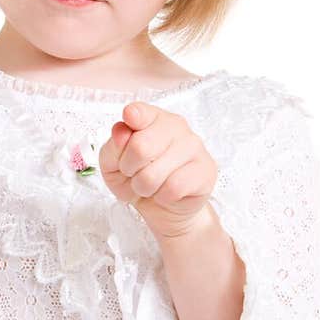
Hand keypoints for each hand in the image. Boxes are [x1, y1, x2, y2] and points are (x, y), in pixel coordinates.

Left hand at [98, 101, 218, 243]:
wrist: (163, 208)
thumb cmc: (137, 179)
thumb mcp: (113, 165)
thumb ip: (113, 147)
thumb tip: (121, 132)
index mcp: (152, 118)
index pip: (140, 112)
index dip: (133, 116)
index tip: (130, 118)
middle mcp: (176, 126)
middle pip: (140, 147)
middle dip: (129, 169)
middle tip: (135, 173)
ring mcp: (194, 146)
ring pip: (154, 173)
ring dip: (144, 187)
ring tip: (150, 185)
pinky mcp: (205, 170)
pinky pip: (173, 188)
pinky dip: (162, 197)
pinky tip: (166, 193)